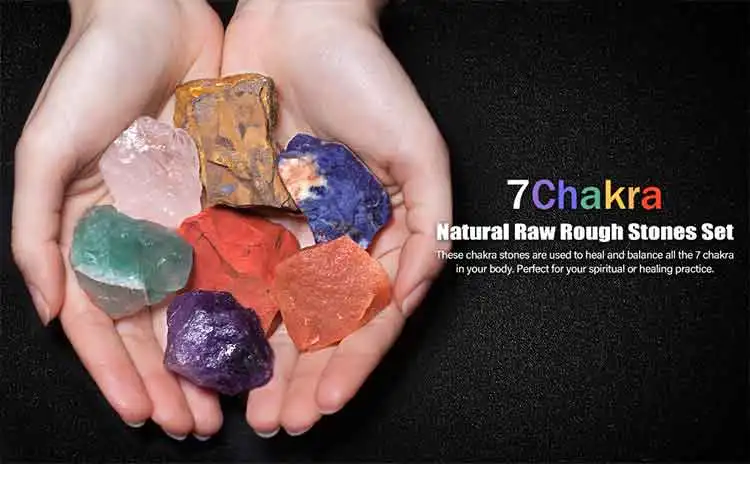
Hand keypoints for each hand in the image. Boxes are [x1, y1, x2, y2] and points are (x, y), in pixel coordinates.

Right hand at [12, 0, 224, 438]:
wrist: (154, 17)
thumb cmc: (89, 76)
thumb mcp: (44, 153)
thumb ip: (35, 234)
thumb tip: (48, 310)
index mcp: (93, 234)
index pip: (105, 322)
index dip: (119, 373)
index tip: (142, 414)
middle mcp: (141, 236)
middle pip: (156, 326)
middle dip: (171, 379)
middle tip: (195, 423)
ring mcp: (186, 220)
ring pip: (202, 304)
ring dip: (212, 355)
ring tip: (229, 400)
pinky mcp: (227, 199)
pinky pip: (240, 258)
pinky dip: (248, 301)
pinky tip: (263, 338)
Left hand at [222, 0, 451, 435]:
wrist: (301, 23)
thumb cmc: (369, 78)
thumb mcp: (420, 151)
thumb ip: (431, 224)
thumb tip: (416, 289)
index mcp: (378, 235)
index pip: (367, 315)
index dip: (351, 362)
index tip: (327, 400)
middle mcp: (332, 240)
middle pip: (319, 326)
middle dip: (303, 377)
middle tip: (282, 419)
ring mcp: (287, 229)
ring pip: (273, 310)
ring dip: (262, 361)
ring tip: (246, 405)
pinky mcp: (244, 209)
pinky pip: (233, 267)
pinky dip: (226, 310)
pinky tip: (214, 348)